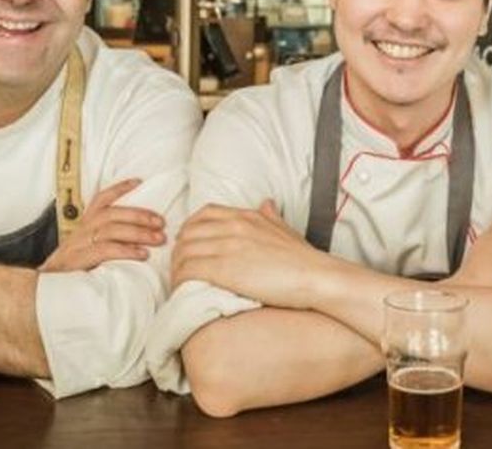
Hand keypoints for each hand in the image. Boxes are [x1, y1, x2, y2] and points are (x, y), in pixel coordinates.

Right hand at [39, 179, 166, 272]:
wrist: (43, 293)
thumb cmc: (71, 274)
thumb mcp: (86, 253)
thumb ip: (106, 244)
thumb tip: (138, 241)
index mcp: (83, 227)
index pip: (100, 201)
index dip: (118, 189)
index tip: (138, 181)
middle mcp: (80, 232)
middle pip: (111, 214)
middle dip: (139, 215)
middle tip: (161, 222)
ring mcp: (77, 245)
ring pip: (110, 229)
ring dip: (138, 232)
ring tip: (158, 238)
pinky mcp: (78, 260)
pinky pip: (104, 250)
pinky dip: (126, 250)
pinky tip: (142, 255)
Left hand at [171, 201, 335, 308]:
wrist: (314, 276)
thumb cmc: (303, 259)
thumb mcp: (285, 228)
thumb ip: (271, 215)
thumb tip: (267, 202)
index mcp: (246, 216)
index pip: (204, 214)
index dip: (190, 229)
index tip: (189, 244)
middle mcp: (233, 227)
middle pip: (189, 233)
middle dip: (179, 250)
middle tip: (180, 266)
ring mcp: (227, 247)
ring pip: (184, 252)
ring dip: (177, 267)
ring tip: (179, 280)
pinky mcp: (224, 269)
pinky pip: (189, 271)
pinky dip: (180, 280)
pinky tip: (183, 289)